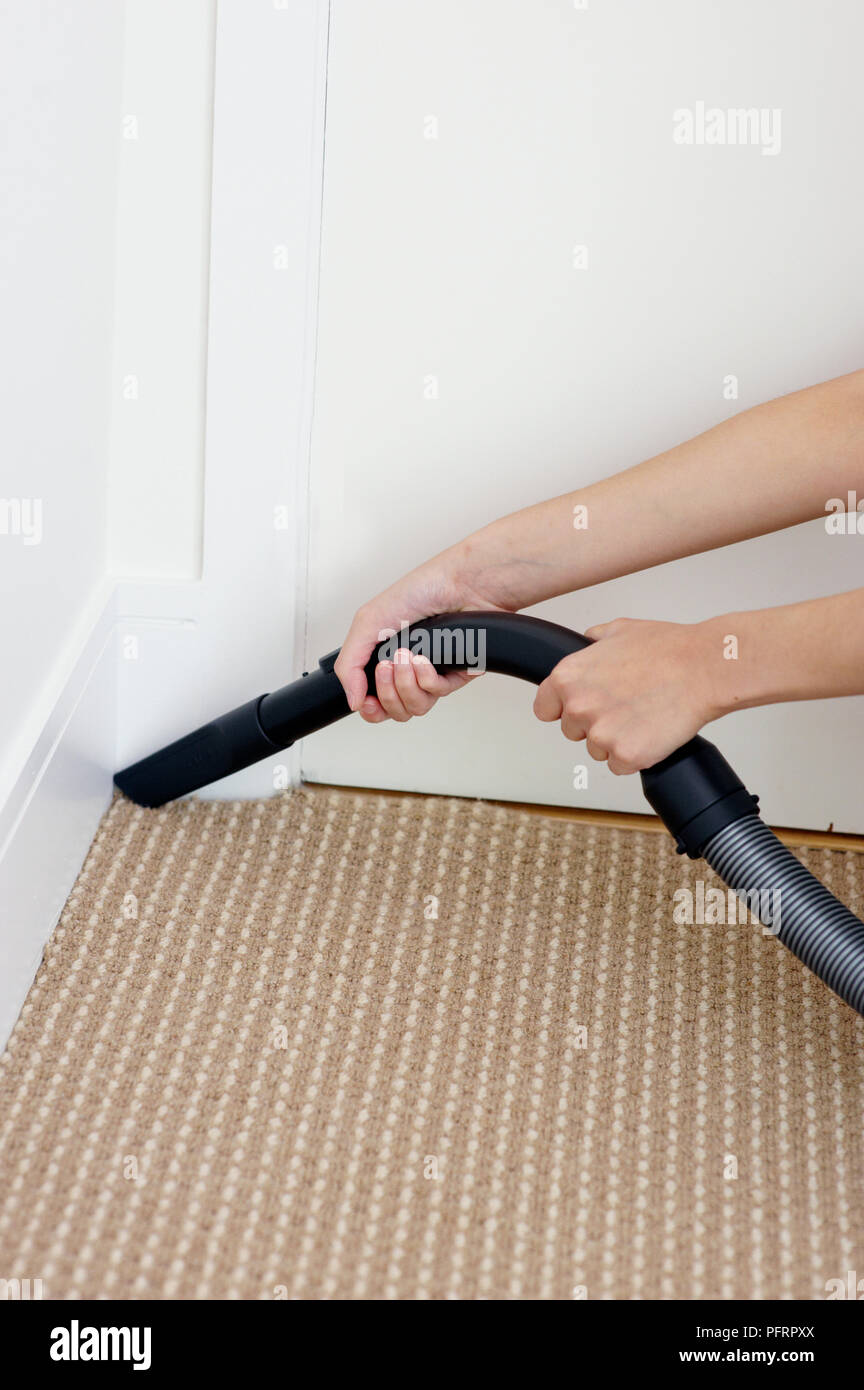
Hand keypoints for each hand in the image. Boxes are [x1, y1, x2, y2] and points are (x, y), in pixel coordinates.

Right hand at [333, 556, 510, 722]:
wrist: (460, 585)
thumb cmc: (419, 591)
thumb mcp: (368, 622)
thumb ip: (349, 664)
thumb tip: (352, 701)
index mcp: (386, 660)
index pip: (375, 703)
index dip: (370, 709)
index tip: (366, 701)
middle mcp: (409, 671)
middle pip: (394, 710)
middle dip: (387, 692)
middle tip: (387, 666)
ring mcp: (433, 674)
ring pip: (416, 707)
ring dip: (406, 683)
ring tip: (406, 656)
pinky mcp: (456, 675)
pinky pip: (438, 693)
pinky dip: (427, 677)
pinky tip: (425, 658)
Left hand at [533, 617, 721, 773]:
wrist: (704, 668)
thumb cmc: (668, 649)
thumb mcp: (620, 629)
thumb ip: (594, 640)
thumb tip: (588, 641)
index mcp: (567, 678)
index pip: (544, 708)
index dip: (563, 709)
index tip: (581, 708)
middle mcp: (578, 707)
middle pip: (573, 731)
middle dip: (595, 723)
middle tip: (625, 706)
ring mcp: (601, 735)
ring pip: (597, 750)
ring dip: (616, 740)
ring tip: (643, 715)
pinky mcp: (625, 756)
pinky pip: (620, 766)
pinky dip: (635, 756)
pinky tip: (651, 732)